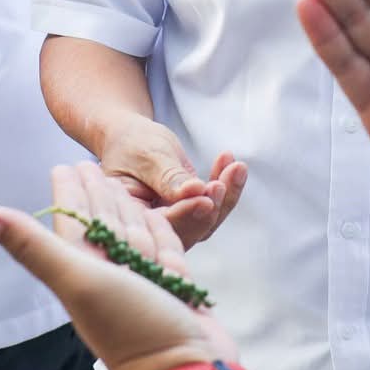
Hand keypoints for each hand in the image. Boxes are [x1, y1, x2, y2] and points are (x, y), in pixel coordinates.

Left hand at [0, 162, 234, 369]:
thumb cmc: (131, 331)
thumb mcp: (77, 280)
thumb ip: (32, 245)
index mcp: (82, 270)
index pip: (72, 220)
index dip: (67, 192)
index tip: (63, 166)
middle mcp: (110, 275)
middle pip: (102, 223)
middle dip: (96, 194)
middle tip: (91, 164)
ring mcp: (143, 282)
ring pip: (133, 234)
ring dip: (128, 207)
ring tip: (123, 186)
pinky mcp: (176, 289)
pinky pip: (166, 250)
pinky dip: (160, 231)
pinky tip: (157, 218)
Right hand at [97, 115, 246, 247]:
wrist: (133, 138)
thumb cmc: (132, 144)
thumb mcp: (148, 156)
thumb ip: (169, 177)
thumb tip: (197, 192)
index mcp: (132, 219)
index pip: (161, 226)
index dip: (186, 215)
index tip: (206, 200)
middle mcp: (153, 228)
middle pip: (188, 231)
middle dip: (211, 209)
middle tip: (222, 184)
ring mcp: (174, 222)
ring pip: (206, 221)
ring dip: (225, 196)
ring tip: (236, 167)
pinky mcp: (190, 212)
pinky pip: (213, 207)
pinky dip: (227, 186)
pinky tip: (231, 163)